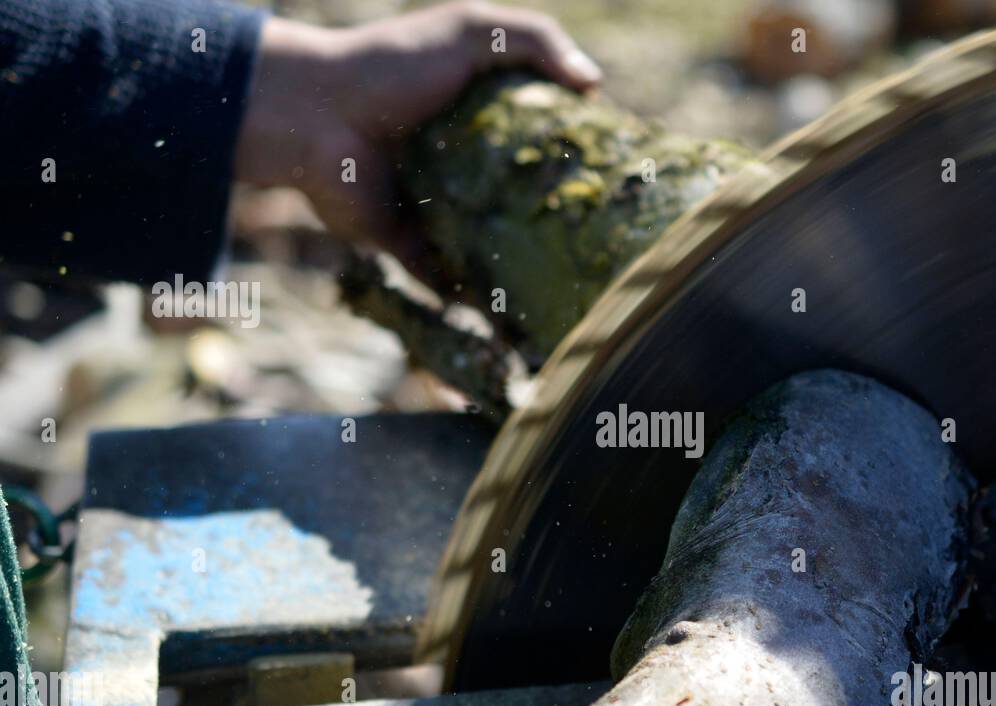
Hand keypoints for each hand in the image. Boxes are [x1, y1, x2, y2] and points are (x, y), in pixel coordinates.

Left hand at [233, 2, 601, 269]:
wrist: (313, 114)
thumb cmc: (390, 64)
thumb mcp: (469, 31)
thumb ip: (535, 40)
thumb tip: (594, 84)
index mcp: (486, 120)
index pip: (544, 144)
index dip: (579, 161)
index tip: (620, 184)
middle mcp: (468, 168)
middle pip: (524, 203)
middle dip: (559, 227)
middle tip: (604, 252)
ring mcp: (439, 209)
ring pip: (491, 247)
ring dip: (523, 273)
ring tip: (569, 297)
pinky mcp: (408, 243)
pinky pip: (446, 279)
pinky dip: (472, 300)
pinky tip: (512, 324)